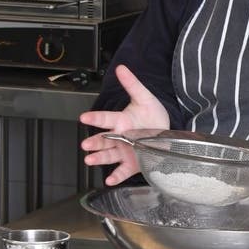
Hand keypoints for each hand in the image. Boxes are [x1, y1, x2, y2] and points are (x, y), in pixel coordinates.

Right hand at [79, 65, 169, 185]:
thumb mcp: (144, 97)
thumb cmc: (151, 113)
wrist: (164, 130)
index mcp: (121, 120)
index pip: (105, 118)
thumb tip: (121, 68)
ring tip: (89, 160)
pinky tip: (110, 180)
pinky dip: (116, 176)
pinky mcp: (132, 163)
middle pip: (103, 140)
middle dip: (94, 142)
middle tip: (86, 144)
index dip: (95, 118)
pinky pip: (122, 170)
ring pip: (109, 155)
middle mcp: (120, 137)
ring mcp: (124, 150)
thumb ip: (132, 84)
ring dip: (99, 158)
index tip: (84, 117)